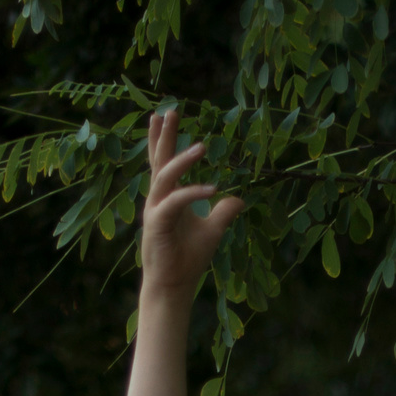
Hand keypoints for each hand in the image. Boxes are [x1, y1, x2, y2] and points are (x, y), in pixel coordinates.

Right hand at [139, 107, 243, 301]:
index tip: (166, 115)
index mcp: (168, 197)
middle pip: (160, 161)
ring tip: (202, 147)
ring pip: (166, 177)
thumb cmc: (188, 259)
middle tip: (171, 111)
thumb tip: (239, 199)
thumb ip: (223, 212)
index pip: (164, 162)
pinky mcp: (157, 224)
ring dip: (183, 160)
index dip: (165, 139)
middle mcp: (158, 199)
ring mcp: (155, 210)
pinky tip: (213, 189)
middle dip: (165, 136)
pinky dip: (193, 193)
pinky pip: (175, 202)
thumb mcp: (213, 231)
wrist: (173, 285)